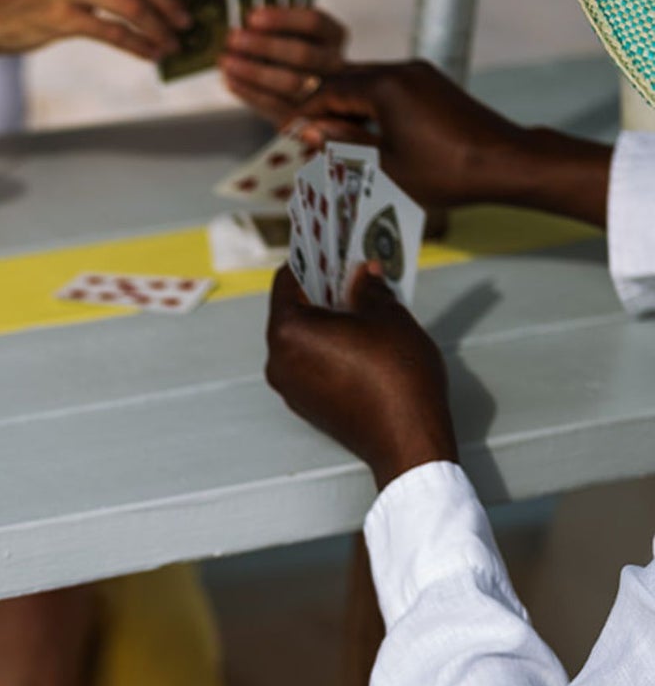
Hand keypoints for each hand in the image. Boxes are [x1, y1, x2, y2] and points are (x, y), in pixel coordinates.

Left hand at [219, 6, 346, 124]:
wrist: (306, 92)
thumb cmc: (291, 50)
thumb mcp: (291, 30)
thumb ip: (277, 25)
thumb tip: (250, 19)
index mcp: (334, 35)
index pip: (313, 22)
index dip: (282, 18)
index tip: (252, 16)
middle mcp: (334, 63)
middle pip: (303, 54)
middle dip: (265, 46)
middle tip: (234, 38)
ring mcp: (321, 93)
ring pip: (291, 83)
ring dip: (254, 71)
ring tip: (226, 60)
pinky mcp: (301, 115)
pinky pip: (276, 105)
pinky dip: (249, 92)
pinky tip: (229, 80)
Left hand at [264, 264, 457, 488]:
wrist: (409, 440)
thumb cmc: (397, 375)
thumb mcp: (388, 316)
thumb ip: (368, 288)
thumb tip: (362, 273)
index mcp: (288, 333)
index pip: (287, 280)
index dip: (312, 258)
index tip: (334, 245)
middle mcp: (277, 362)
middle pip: (293, 310)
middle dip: (323, 287)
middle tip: (353, 268)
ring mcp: (290, 388)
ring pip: (303, 338)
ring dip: (329, 317)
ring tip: (364, 299)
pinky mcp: (306, 406)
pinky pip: (312, 363)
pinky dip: (330, 345)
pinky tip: (362, 334)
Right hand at [287, 60, 527, 210]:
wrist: (504, 161)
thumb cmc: (444, 171)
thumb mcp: (383, 166)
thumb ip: (344, 144)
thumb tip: (310, 132)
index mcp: (386, 86)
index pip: (330, 90)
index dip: (305, 112)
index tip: (287, 133)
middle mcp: (402, 70)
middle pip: (347, 80)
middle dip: (323, 107)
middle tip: (305, 137)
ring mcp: (420, 74)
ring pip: (368, 82)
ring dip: (347, 106)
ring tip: (332, 140)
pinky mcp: (433, 84)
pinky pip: (389, 87)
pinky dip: (370, 106)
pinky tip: (365, 134)